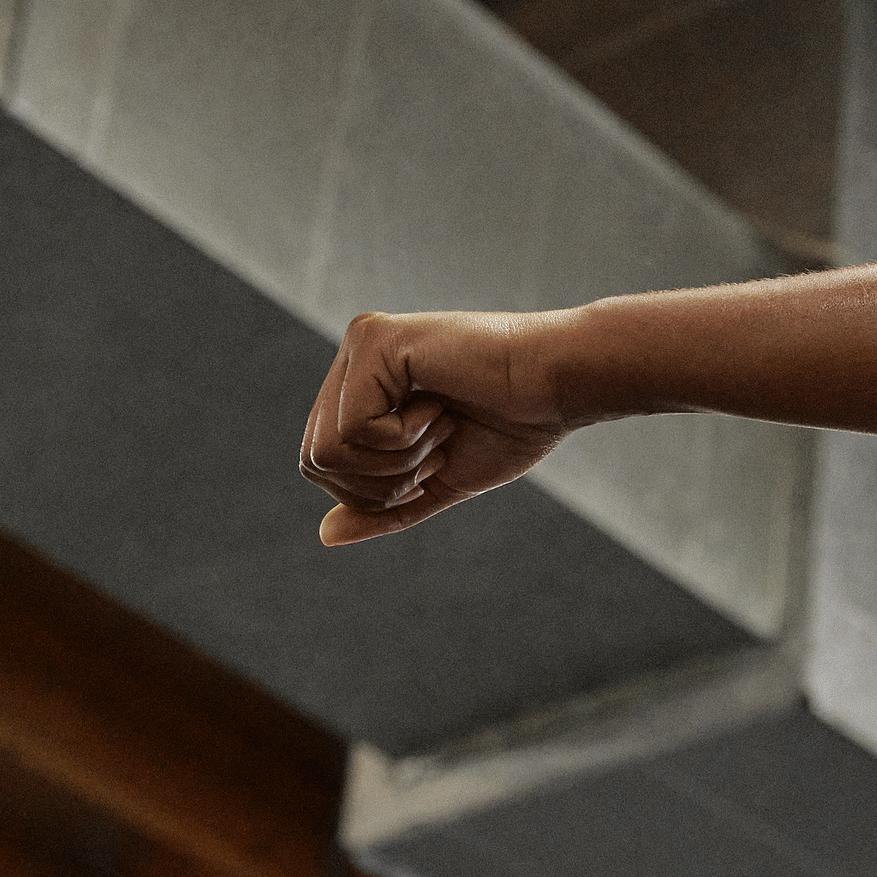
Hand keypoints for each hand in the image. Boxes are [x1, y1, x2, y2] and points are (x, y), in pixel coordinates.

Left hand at [299, 309, 575, 543]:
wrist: (560, 386)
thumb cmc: (515, 424)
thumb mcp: (440, 481)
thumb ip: (385, 507)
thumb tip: (325, 536)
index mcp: (363, 387)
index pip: (322, 463)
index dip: (377, 488)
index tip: (434, 460)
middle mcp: (353, 359)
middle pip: (316, 460)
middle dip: (384, 480)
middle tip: (439, 446)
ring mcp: (360, 345)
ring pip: (327, 449)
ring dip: (397, 460)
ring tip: (441, 427)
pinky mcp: (375, 340)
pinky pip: (353, 429)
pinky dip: (403, 440)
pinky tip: (440, 409)